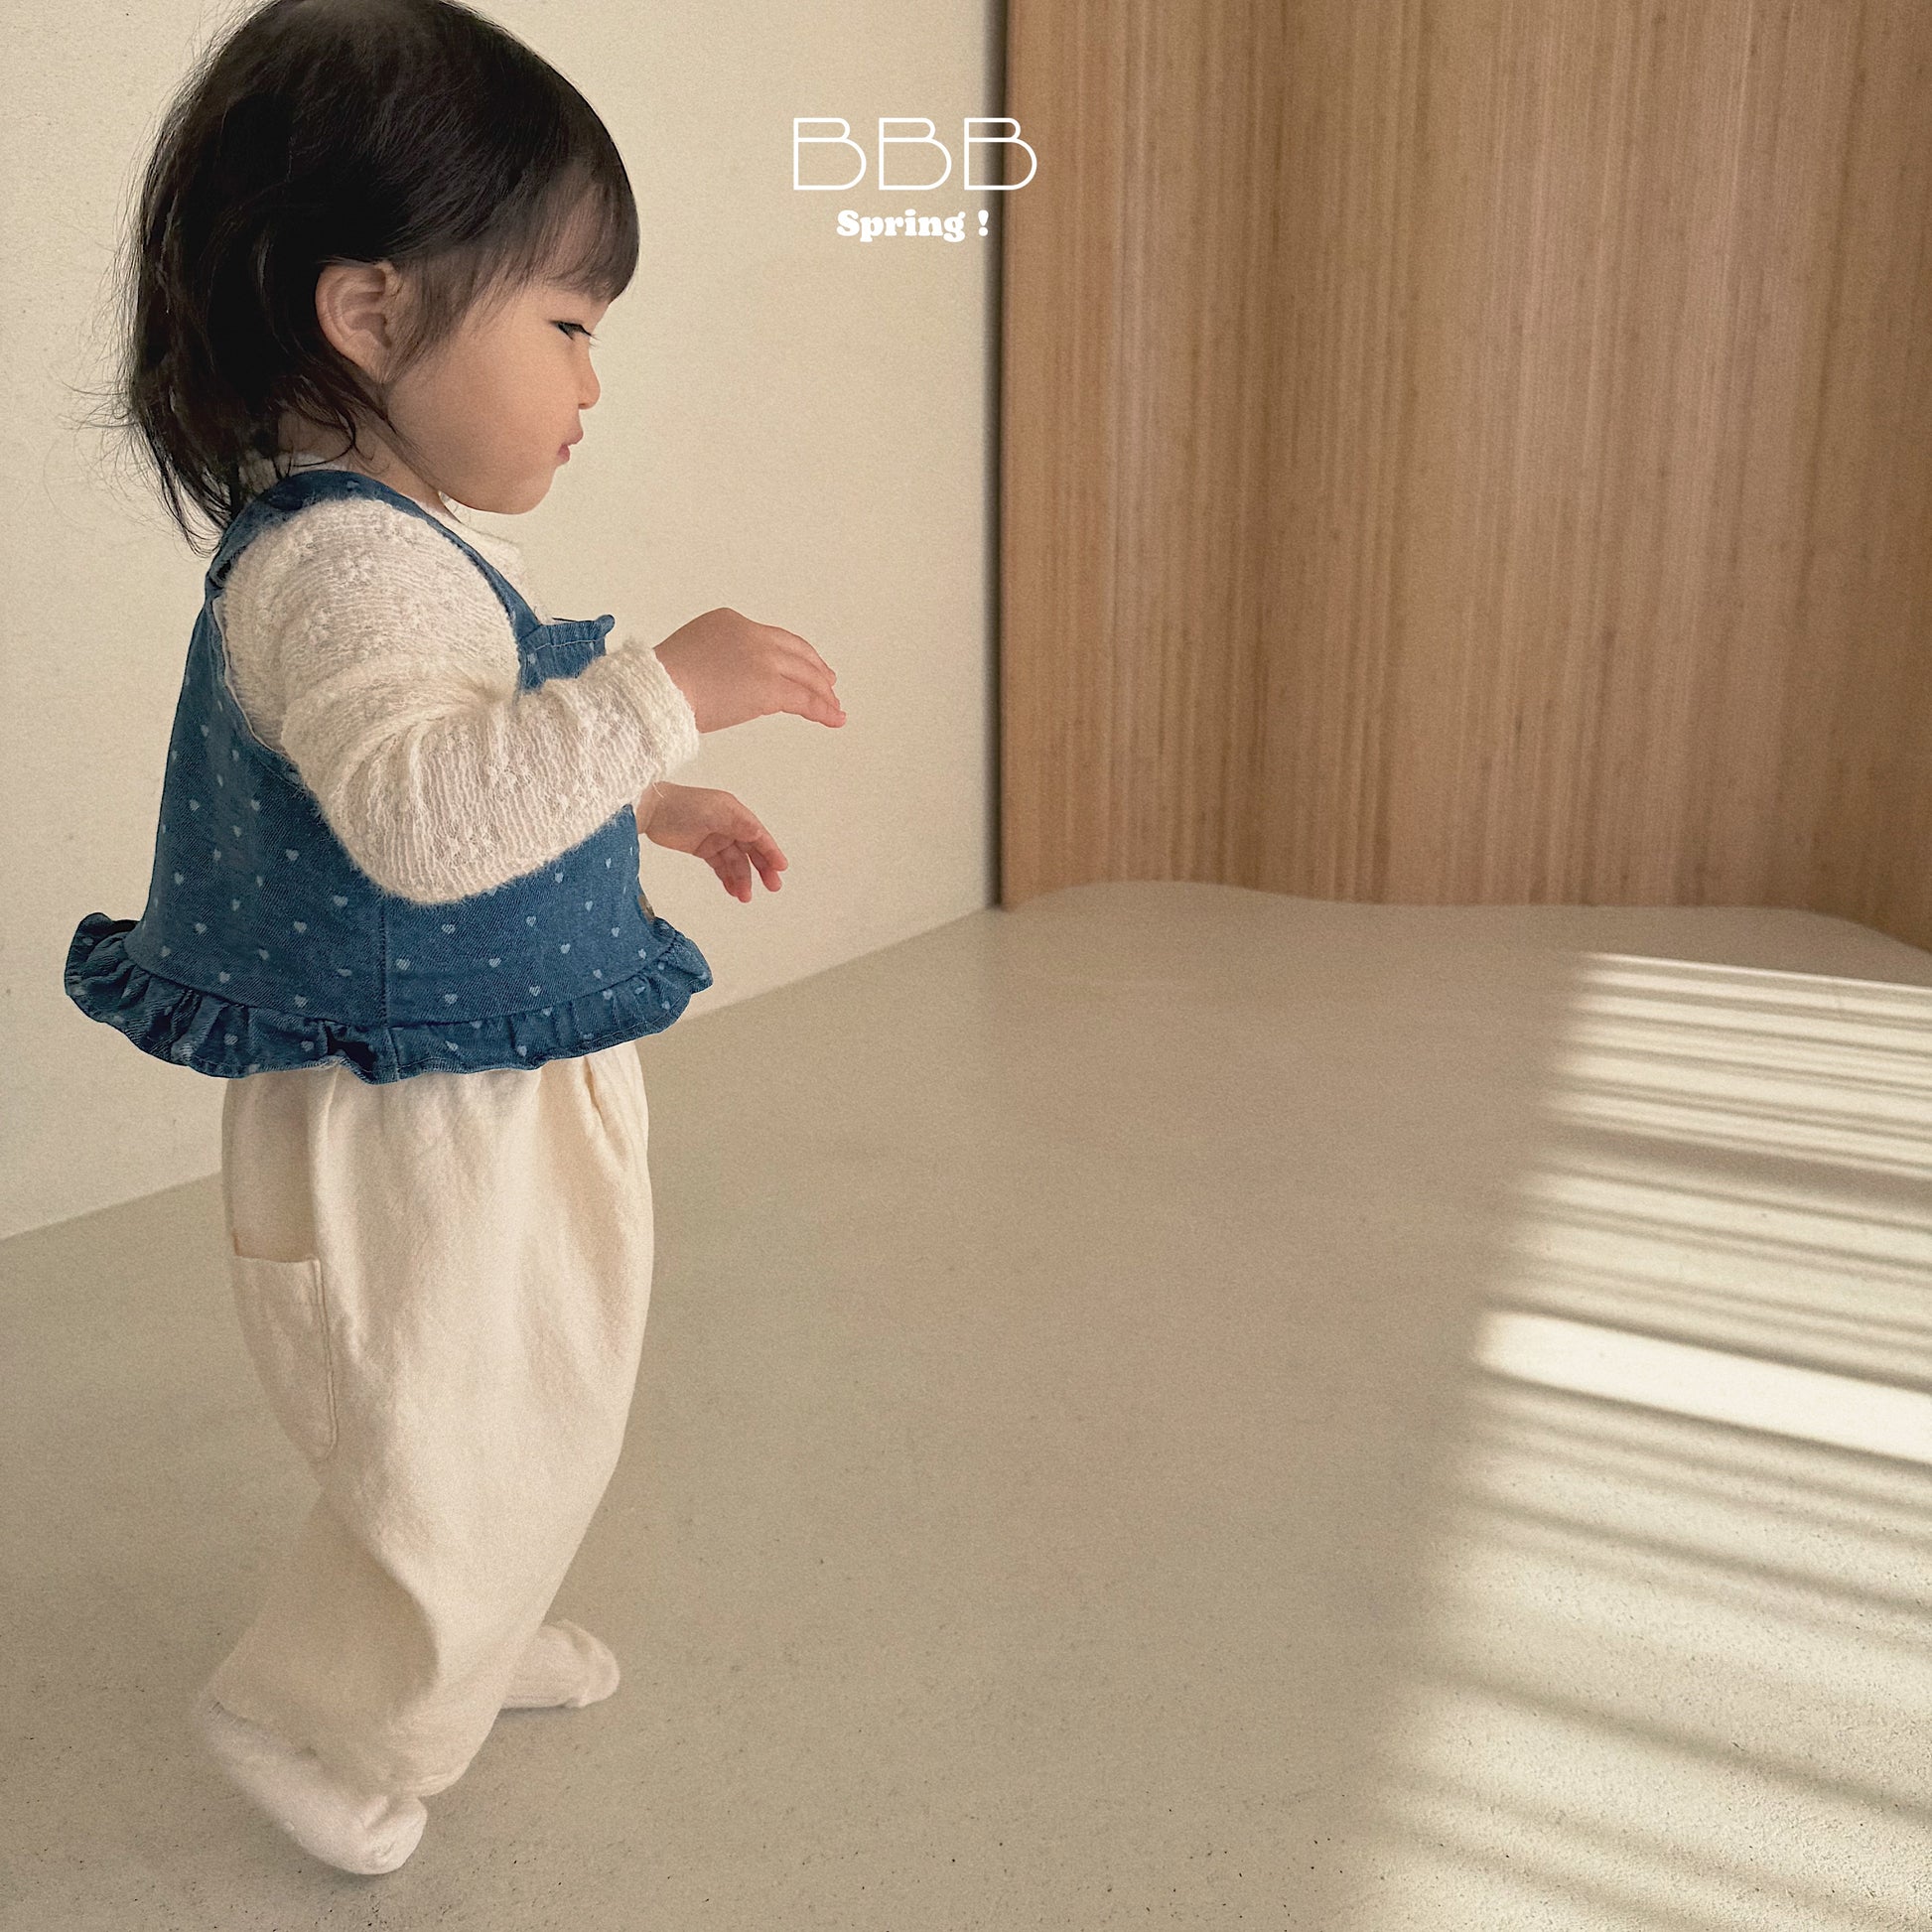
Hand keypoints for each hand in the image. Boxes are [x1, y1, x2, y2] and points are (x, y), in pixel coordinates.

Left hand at [638, 783, 785, 902]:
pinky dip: (727, 878)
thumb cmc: (683, 806)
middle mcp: (728, 825)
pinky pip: (720, 866)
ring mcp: (715, 838)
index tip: (781, 868)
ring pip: (735, 862)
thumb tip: (759, 834)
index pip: (758, 835)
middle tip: (772, 887)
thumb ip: (739, 824)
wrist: (651, 809)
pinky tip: (733, 891)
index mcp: (735, 813)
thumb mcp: (716, 812)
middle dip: (762, 869)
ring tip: (745, 897)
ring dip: (742, 879)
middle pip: (751, 850)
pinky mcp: (702, 849)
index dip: (771, 851)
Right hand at [652, 607, 845, 734]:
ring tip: (834, 707)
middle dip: (816, 670)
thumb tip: (729, 681)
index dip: (793, 654)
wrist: (656, 691)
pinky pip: (804, 700)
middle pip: (796, 652)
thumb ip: (717, 659)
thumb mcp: (692, 655)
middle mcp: (751, 634)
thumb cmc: (661, 683)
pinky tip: (834, 719)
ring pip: (804, 675)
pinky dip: (823, 710)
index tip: (803, 665)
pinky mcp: (768, 687)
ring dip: (823, 693)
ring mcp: (762, 659)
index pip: (773, 638)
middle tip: (829, 684)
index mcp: (730, 621)